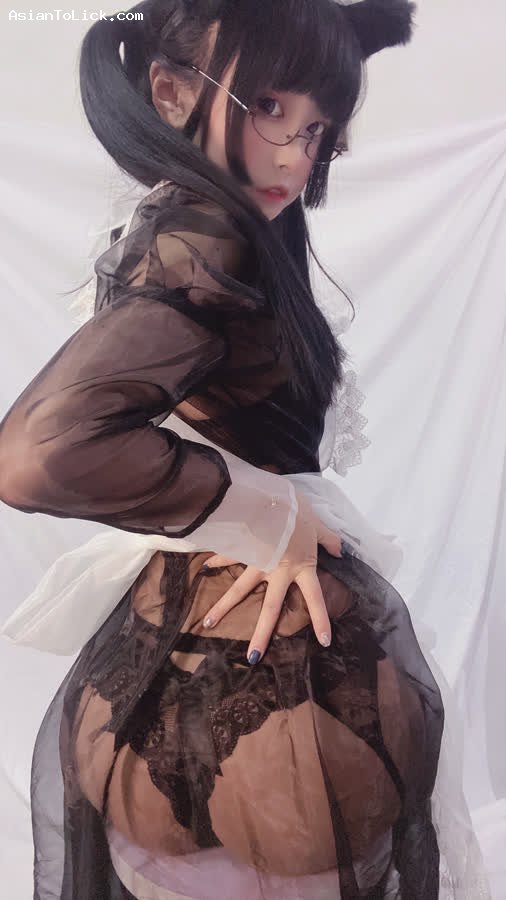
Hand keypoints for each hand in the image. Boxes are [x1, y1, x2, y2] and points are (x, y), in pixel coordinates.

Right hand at [201, 492, 342, 664]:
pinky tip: (205, 567)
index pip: (315, 599)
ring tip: (208, 623)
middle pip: (269, 609)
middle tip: (252, 658)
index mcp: (301, 567)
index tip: (325, 642)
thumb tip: (341, 550)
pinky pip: (229, 556)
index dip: (320, 620)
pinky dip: (217, 559)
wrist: (272, 496)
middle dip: (261, 635)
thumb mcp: (318, 524)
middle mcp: (277, 572)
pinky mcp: (244, 549)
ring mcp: (257, 562)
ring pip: (239, 590)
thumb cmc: (298, 511)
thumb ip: (329, 539)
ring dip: (223, 607)